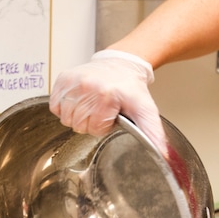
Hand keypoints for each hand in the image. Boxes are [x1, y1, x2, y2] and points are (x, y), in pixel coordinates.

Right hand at [49, 50, 167, 153]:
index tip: (111, 115)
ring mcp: (73, 82)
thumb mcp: (146, 110)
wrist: (121, 63)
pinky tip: (80, 101)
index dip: (104, 126)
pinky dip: (65, 108)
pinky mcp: (63, 79)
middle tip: (102, 110)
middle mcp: (87, 87)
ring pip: (66, 118)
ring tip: (92, 106)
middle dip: (91, 122)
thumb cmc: (131, 88)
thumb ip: (154, 133)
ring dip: (78, 116)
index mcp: (106, 95)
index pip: (95, 129)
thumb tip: (163, 154)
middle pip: (79, 125)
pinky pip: (55, 106)